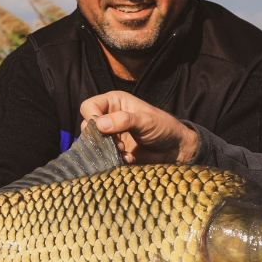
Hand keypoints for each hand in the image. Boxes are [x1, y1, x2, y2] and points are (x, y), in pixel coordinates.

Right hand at [80, 92, 198, 163]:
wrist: (175, 148)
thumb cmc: (163, 127)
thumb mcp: (145, 120)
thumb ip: (124, 120)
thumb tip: (99, 124)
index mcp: (114, 102)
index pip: (89, 106)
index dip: (91, 117)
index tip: (101, 129)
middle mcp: (108, 117)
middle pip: (87, 126)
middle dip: (99, 137)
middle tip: (117, 143)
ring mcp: (110, 135)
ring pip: (93, 143)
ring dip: (106, 150)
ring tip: (123, 152)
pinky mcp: (113, 151)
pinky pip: (103, 156)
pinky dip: (113, 159)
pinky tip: (128, 159)